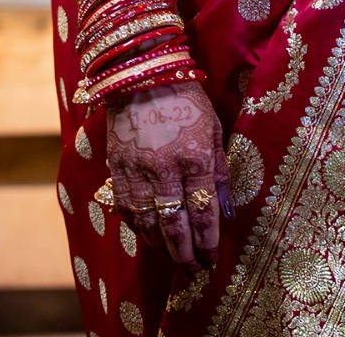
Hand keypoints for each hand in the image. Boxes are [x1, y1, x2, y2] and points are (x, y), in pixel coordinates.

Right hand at [106, 83, 233, 267]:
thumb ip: (219, 171)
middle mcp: (165, 169)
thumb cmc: (186, 97)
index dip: (208, 244)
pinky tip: (149, 234)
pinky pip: (127, 210)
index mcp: (195, 157)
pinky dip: (138, 228)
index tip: (211, 262)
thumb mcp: (213, 128)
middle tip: (193, 271)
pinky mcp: (117, 168)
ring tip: (173, 256)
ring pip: (149, 225)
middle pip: (176, 228)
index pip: (203, 214)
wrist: (143, 72)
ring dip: (162, 247)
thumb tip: (227, 210)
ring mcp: (138, 170)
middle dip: (186, 256)